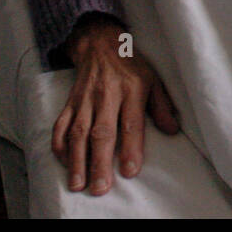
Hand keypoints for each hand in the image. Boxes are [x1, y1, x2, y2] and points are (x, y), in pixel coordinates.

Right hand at [54, 15, 179, 194]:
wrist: (100, 44)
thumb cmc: (131, 65)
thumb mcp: (154, 80)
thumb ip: (162, 106)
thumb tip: (172, 130)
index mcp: (131, 90)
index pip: (131, 123)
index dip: (131, 148)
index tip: (129, 171)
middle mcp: (106, 96)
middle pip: (102, 132)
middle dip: (100, 162)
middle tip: (100, 187)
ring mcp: (85, 100)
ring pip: (78, 132)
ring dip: (77, 160)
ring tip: (78, 183)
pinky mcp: (70, 102)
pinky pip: (61, 125)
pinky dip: (60, 145)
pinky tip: (64, 162)